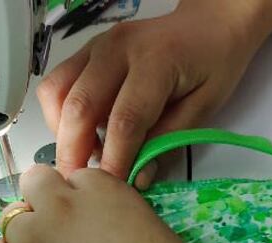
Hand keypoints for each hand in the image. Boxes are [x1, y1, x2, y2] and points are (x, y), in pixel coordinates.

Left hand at [0, 165, 216, 242]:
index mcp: (103, 189)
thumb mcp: (158, 236)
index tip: (95, 225)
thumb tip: (106, 226)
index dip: (85, 201)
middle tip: (69, 240)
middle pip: (37, 185)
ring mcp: (30, 238)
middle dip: (49, 204)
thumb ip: (123, 217)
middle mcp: (60, 204)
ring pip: (13, 219)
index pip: (79, 178)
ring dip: (29, 234)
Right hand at [37, 0, 271, 187]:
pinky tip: (84, 133)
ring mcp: (97, 46)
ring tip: (86, 157)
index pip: (125, 120)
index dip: (114, 159)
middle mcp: (118, 49)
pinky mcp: (87, 50)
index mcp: (155, 62)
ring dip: (63, 133)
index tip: (110, 189)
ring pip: (58, 93)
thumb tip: (139, 179)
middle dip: (75, 152)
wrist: (210, 23)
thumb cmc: (213, 62)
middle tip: (81, 184)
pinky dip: (62, 115)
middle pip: (80, 107)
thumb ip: (169, 141)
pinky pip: (59, 84)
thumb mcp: (204, 105)